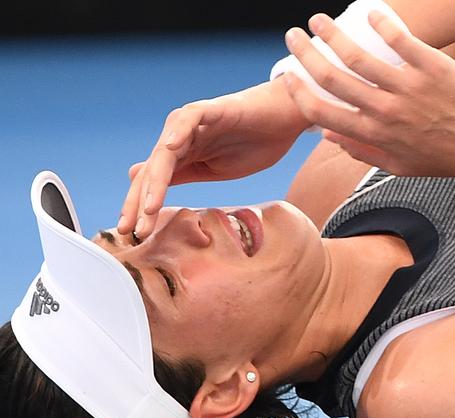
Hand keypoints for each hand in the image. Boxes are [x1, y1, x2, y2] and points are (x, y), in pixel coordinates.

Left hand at [118, 79, 309, 237]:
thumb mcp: (216, 169)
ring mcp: (195, 123)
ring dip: (156, 180)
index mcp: (183, 155)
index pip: (155, 183)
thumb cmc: (256, 143)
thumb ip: (184, 174)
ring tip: (149, 207)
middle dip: (140, 201)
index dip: (142, 208)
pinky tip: (170, 150)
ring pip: (166, 151)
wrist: (286, 117)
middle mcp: (182, 138)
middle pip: (153, 171)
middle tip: (131, 230)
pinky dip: (178, 133)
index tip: (135, 235)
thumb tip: (146, 185)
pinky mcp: (212, 109)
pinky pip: (189, 118)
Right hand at [282, 11, 454, 190]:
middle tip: (293, 37)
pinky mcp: (431, 66)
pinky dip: (381, 22)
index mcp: (374, 136)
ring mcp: (407, 87)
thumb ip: (361, 152)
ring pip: (357, 55)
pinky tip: (370, 11)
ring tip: (317, 20)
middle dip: (305, 54)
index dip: (298, 93)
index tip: (288, 78)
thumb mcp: (398, 167)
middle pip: (331, 77)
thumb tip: (329, 136)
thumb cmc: (445, 158)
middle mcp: (384, 111)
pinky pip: (399, 38)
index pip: (321, 113)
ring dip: (331, 34)